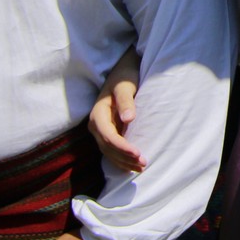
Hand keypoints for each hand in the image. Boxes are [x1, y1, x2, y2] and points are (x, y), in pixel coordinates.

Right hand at [87, 47, 143, 173]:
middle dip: (124, 157)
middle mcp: (96, 124)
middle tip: (144, 163)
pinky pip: (112, 150)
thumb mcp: (125, 85)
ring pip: (109, 152)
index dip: (122, 147)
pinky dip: (121, 159)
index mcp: (98, 113)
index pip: (108, 136)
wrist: (123, 72)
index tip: (137, 153)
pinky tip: (132, 166)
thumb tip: (128, 119)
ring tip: (141, 167)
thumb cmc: (125, 76)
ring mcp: (101, 130)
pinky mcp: (108, 132)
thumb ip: (126, 101)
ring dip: (124, 161)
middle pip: (108, 147)